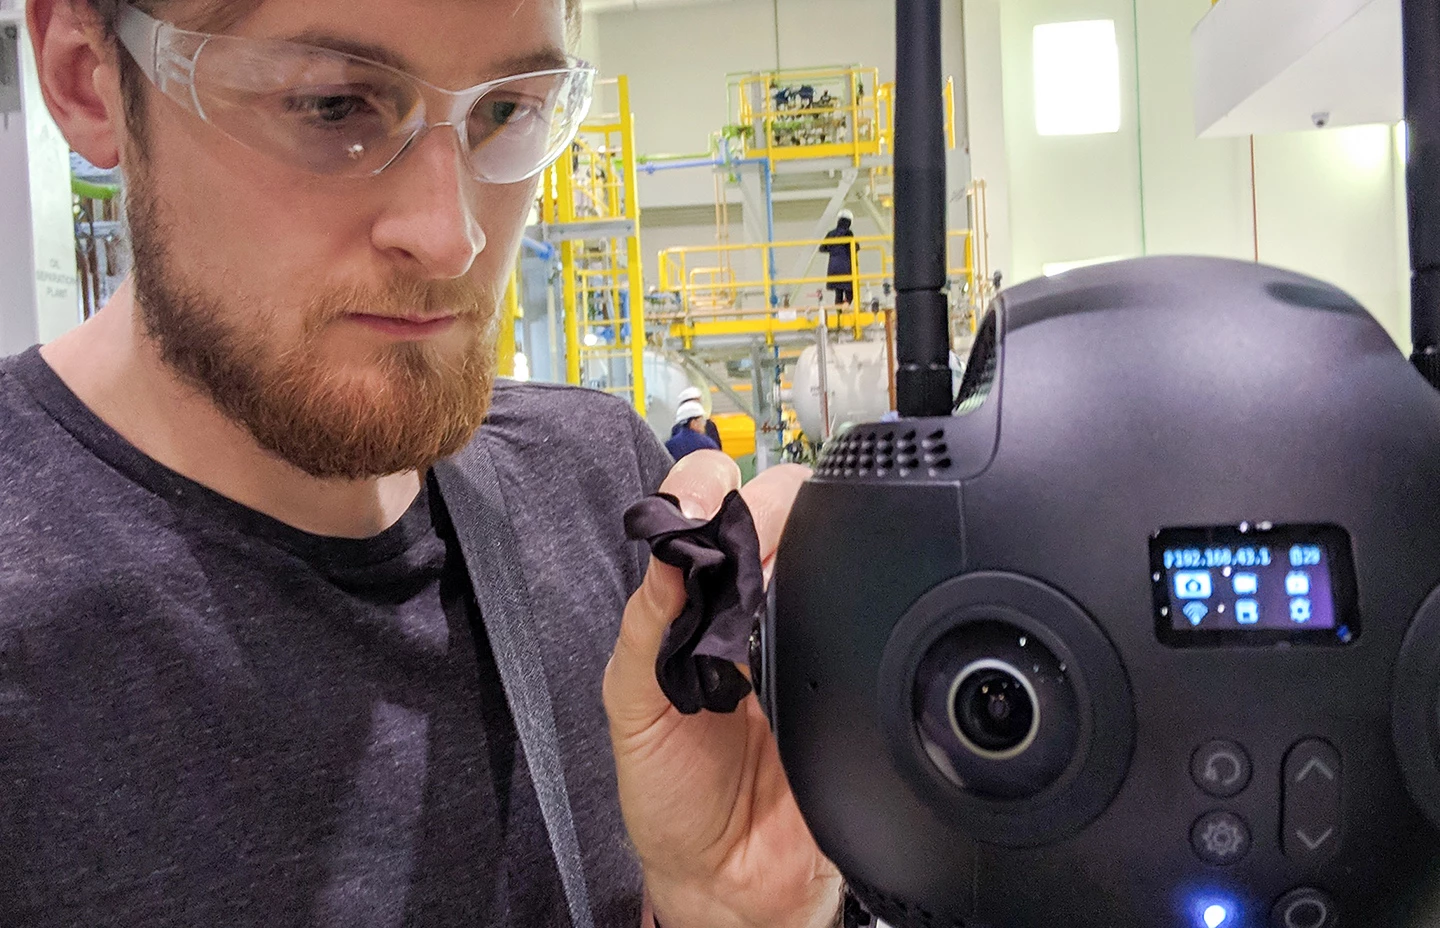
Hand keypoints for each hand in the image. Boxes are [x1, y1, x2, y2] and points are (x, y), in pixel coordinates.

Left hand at [604, 451, 841, 927]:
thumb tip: (665, 553)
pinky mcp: (848, 672)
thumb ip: (644, 628)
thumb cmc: (671, 794)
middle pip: (778, 514)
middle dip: (768, 505)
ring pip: (826, 553)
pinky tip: (832, 610)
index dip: (707, 486)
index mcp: (693, 605)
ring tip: (780, 577)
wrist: (732, 879)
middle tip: (752, 537)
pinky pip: (861, 620)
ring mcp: (807, 637)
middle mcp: (752, 610)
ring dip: (812, 543)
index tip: (703, 495)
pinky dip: (855, 600)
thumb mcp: (632, 705)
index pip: (706, 513)